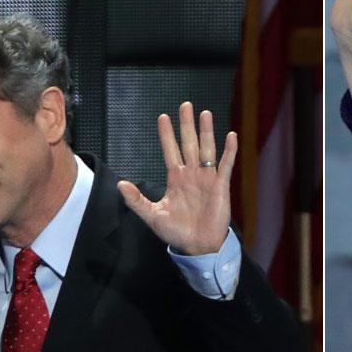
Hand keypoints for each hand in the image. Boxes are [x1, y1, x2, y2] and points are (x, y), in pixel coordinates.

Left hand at [117, 102, 236, 254]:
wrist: (198, 246)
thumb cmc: (177, 232)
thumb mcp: (152, 216)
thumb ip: (136, 200)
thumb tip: (121, 184)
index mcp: (176, 179)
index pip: (170, 151)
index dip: (167, 135)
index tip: (163, 117)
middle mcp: (192, 174)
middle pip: (189, 143)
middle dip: (186, 125)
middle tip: (186, 105)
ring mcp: (207, 179)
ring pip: (207, 149)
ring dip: (206, 131)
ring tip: (205, 113)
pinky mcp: (221, 186)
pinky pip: (225, 165)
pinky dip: (229, 150)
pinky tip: (230, 135)